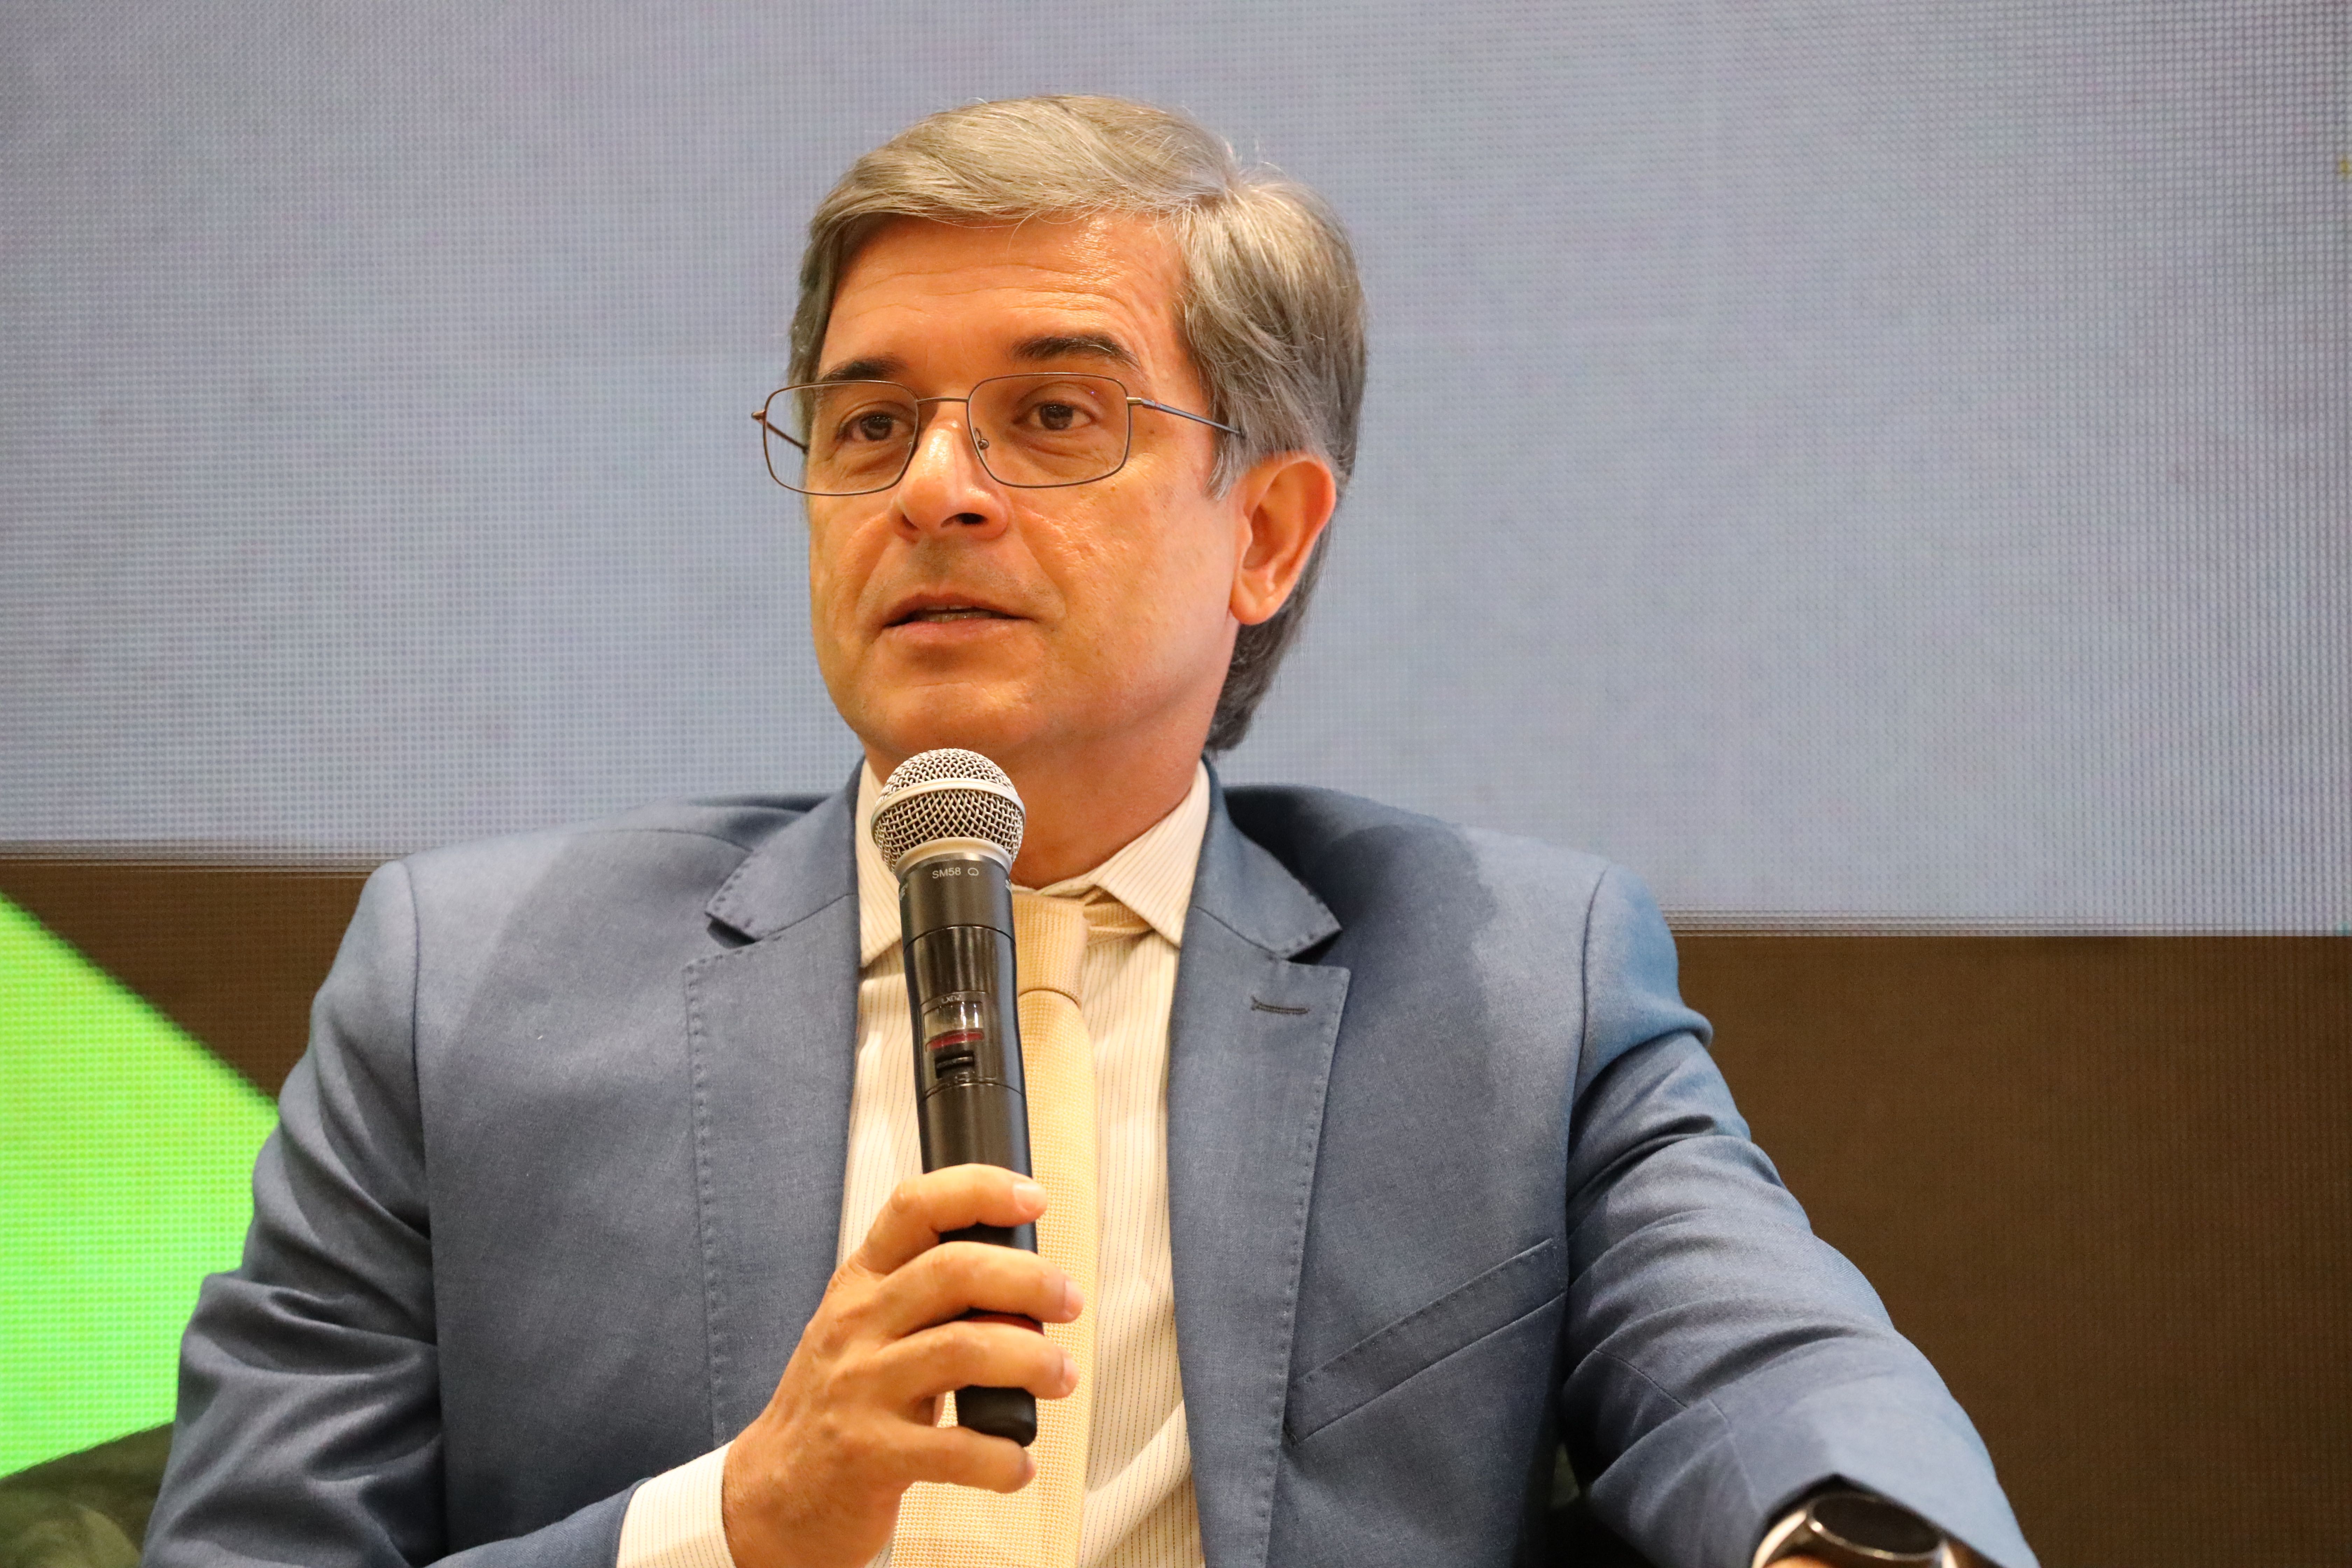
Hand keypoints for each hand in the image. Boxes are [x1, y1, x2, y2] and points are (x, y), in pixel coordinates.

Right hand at [720, 1166, 1082, 1567]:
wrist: (774, 1497)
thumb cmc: (842, 1405)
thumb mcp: (867, 1333)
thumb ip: (929, 1302)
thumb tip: (1026, 1289)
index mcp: (859, 1284)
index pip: (913, 1207)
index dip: (978, 1190)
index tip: (1033, 1197)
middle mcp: (855, 1326)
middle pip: (954, 1270)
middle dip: (1029, 1280)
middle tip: (1069, 1302)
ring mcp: (859, 1390)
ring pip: (964, 1348)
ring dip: (1033, 1360)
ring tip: (1061, 1378)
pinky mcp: (869, 1456)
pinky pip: (956, 1448)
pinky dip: (1003, 1457)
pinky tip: (1017, 1463)